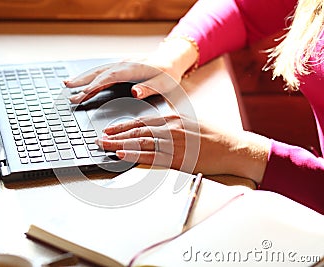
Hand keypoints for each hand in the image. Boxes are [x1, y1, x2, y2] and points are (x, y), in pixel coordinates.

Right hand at [65, 38, 197, 102]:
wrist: (171, 59)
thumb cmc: (168, 74)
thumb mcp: (164, 84)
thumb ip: (149, 89)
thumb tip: (135, 93)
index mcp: (133, 69)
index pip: (109, 77)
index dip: (95, 86)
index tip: (82, 94)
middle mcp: (124, 65)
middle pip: (99, 72)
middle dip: (82, 81)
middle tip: (67, 89)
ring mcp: (121, 65)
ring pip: (98, 70)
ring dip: (83, 77)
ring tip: (68, 84)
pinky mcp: (121, 67)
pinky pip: (102, 71)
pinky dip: (91, 76)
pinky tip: (83, 82)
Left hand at [95, 114, 269, 182]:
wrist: (233, 147)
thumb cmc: (214, 135)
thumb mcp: (190, 121)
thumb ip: (172, 120)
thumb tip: (156, 123)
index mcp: (172, 118)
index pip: (141, 121)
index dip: (122, 126)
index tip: (108, 129)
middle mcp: (170, 129)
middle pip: (136, 131)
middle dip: (115, 135)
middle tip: (99, 138)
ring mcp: (174, 144)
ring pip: (141, 143)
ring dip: (120, 145)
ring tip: (104, 146)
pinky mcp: (178, 159)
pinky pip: (152, 157)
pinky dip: (135, 156)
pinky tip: (122, 156)